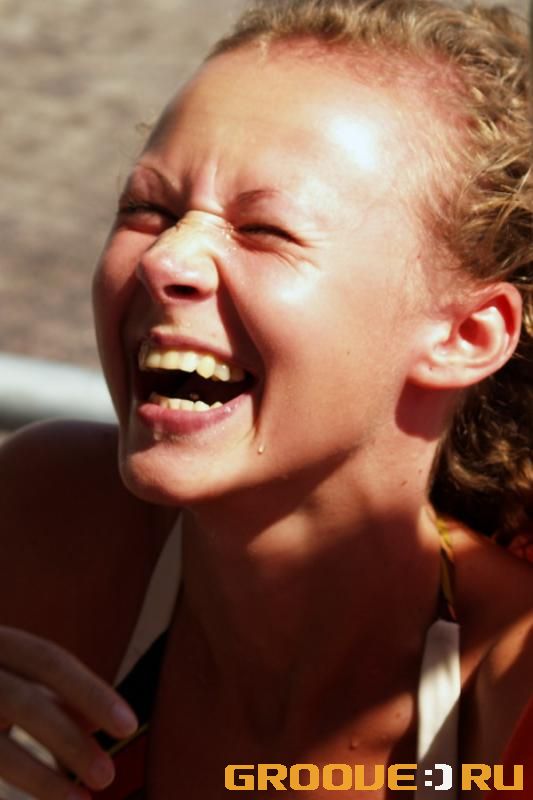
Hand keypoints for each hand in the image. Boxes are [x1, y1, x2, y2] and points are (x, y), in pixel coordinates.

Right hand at [0, 627, 137, 799]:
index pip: (50, 660)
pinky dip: (12, 778)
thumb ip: (45, 693)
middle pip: (24, 700)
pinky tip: (38, 795)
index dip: (90, 691)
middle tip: (108, 776)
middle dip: (69, 740)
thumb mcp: (8, 676)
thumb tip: (97, 722)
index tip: (129, 724)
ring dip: (40, 776)